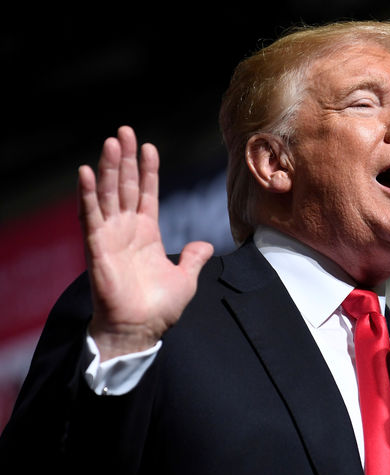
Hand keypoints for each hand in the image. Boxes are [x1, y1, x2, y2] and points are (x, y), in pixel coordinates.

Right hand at [78, 126, 213, 360]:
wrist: (140, 330)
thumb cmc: (159, 308)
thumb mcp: (186, 278)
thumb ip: (193, 257)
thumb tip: (205, 244)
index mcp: (147, 234)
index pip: (147, 193)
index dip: (148, 170)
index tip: (149, 147)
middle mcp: (127, 230)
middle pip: (126, 186)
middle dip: (126, 159)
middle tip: (125, 131)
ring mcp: (111, 236)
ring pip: (109, 194)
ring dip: (109, 168)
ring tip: (112, 141)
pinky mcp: (97, 247)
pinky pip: (90, 215)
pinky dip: (88, 194)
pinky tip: (86, 172)